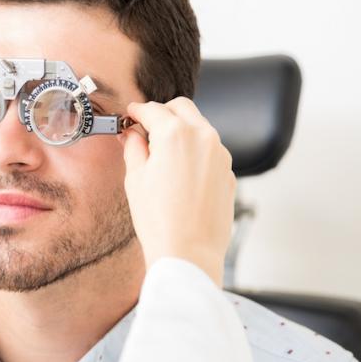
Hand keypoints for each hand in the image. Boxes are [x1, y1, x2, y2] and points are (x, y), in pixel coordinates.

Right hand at [121, 98, 234, 285]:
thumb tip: (132, 134)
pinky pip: (210, 151)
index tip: (132, 115)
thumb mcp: (135, 179)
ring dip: (182, 131)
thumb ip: (134, 147)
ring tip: (163, 154)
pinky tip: (181, 173)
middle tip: (147, 128)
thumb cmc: (159, 220)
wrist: (188, 253)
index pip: (153, 110)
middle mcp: (203, 137)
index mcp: (175, 134)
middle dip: (163, 112)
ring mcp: (220, 155)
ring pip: (200, 127)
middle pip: (182, 108)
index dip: (137, 111)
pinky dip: (195, 152)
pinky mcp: (228, 173)